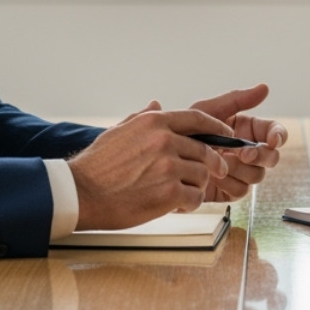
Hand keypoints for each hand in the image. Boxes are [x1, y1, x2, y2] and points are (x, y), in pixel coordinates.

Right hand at [69, 105, 234, 229]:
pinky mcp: (169, 192)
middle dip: (211, 163)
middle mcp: (164, 140)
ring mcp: (168, 166)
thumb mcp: (119, 131)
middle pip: (205, 150)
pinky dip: (190, 203)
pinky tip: (178, 205)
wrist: (82, 193)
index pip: (197, 119)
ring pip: (202, 175)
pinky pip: (195, 197)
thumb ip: (142, 118)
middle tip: (213, 173)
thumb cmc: (98, 165)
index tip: (226, 134)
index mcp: (154, 123)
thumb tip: (156, 104)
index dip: (217, 127)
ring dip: (197, 186)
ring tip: (183, 192)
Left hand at [190, 83, 286, 202]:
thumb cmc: (183, 130)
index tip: (273, 140)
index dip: (278, 136)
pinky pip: (240, 190)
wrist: (162, 158)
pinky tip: (212, 176)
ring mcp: (239, 172)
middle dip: (260, 156)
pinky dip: (227, 183)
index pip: (273, 133)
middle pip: (271, 157)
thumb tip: (264, 87)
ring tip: (217, 162)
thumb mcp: (208, 110)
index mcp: (246, 130)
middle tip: (243, 154)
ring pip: (257, 175)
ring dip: (239, 169)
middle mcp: (246, 151)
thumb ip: (236, 100)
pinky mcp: (229, 190)